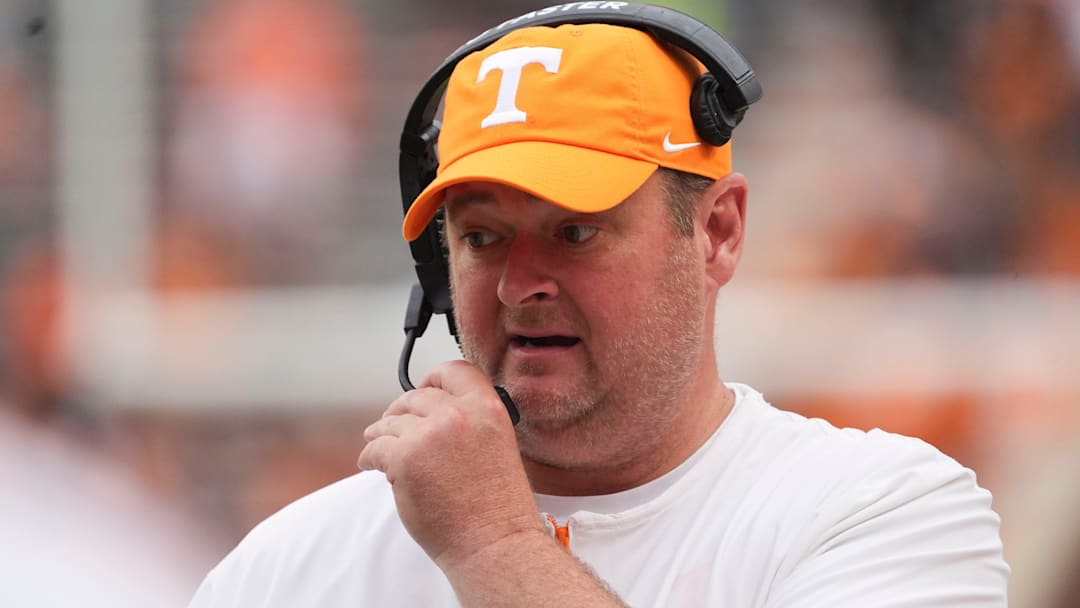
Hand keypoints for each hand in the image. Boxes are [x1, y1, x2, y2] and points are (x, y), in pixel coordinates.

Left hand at [358, 360, 544, 571]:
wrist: (493, 543)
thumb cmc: (497, 508)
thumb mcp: (498, 447)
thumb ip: (471, 423)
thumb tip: (436, 414)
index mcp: (488, 409)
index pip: (454, 371)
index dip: (434, 378)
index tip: (424, 388)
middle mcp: (458, 415)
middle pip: (416, 396)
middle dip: (401, 409)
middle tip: (393, 422)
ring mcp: (429, 436)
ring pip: (391, 422)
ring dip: (382, 433)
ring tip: (377, 444)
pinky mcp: (404, 460)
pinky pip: (375, 449)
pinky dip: (369, 456)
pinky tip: (370, 463)